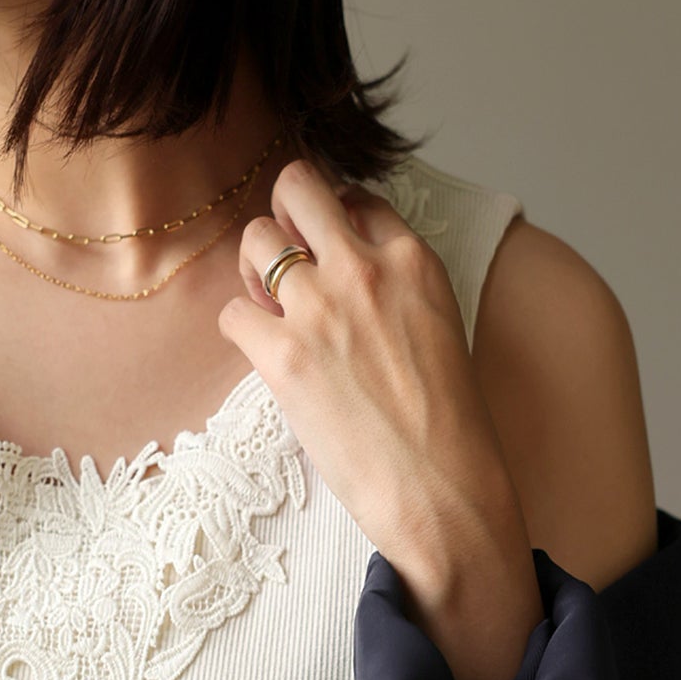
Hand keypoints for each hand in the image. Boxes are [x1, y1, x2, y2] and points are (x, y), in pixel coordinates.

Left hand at [217, 157, 532, 605]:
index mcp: (413, 263)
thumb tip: (354, 298)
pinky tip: (263, 359)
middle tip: (282, 267)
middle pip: (296, 186)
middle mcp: (365, 269)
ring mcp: (321, 307)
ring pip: (254, 238)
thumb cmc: (449, 435)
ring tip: (269, 314)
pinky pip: (231, 313)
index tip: (326, 260)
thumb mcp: (441, 337)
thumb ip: (398, 299)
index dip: (330, 226)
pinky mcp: (284, 355)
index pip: (356, 199)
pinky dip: (239, 331)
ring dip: (251, 271)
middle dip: (280, 217)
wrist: (443, 493)